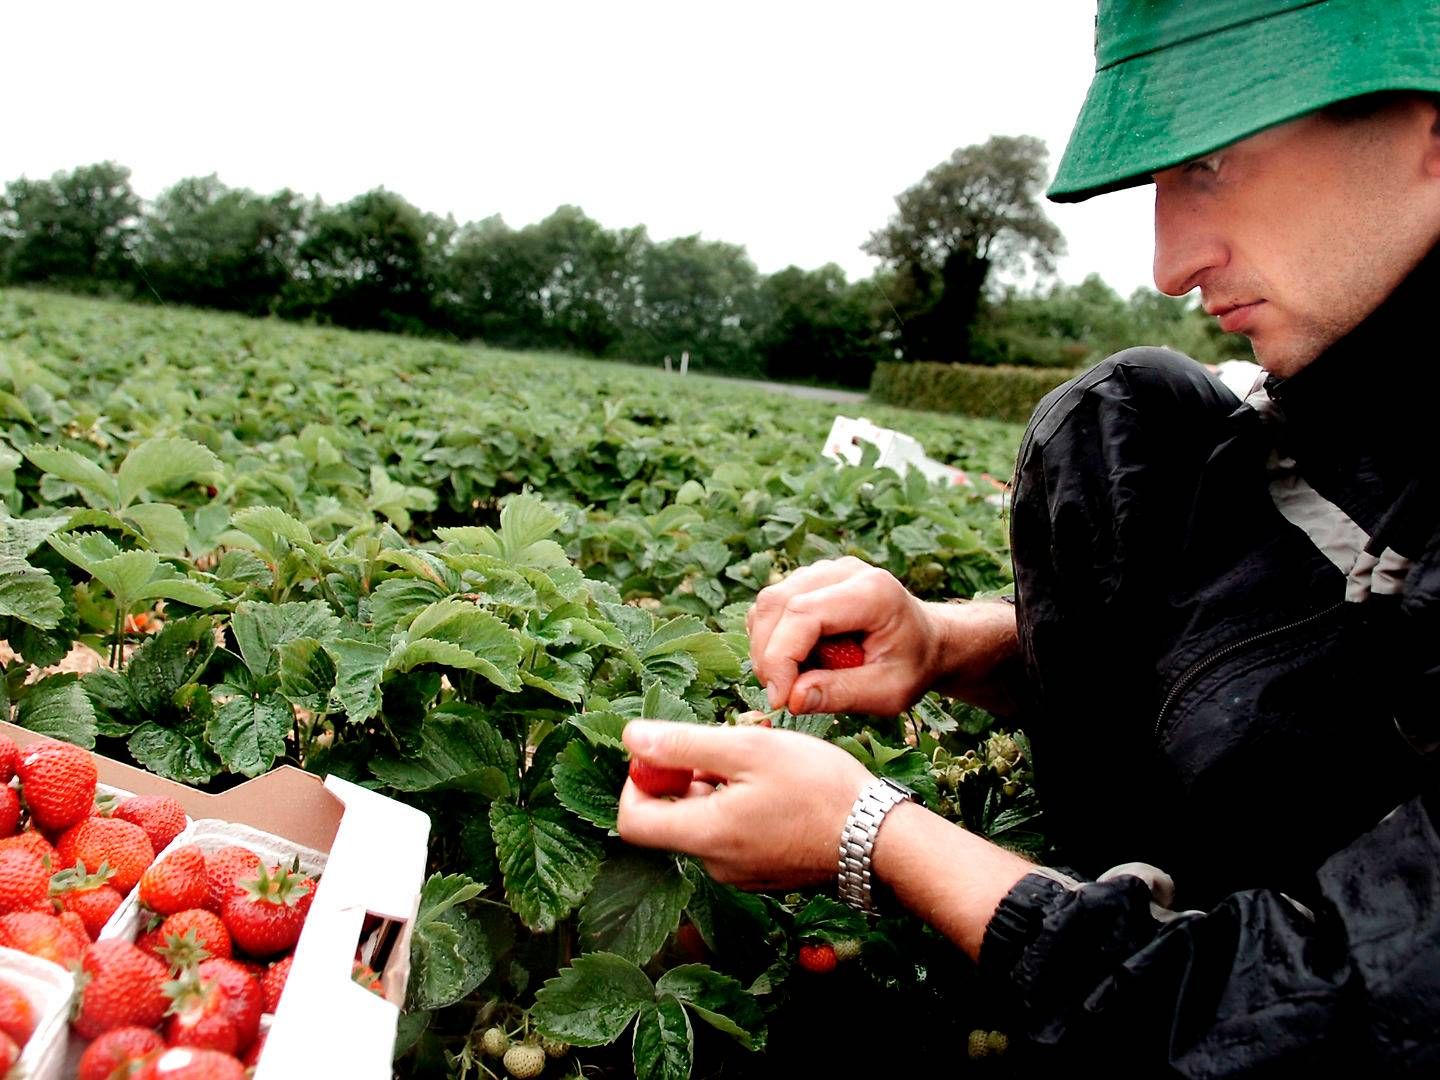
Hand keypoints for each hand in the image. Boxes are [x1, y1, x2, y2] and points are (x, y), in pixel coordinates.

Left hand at [616, 719, 872, 889]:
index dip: (639, 781)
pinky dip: (740, 808)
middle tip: (726, 747)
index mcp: (705, 835)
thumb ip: (684, 744)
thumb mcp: (749, 749)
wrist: (879, 839)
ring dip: (717, 789)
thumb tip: (630, 738)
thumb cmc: (819, 788)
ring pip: (705, 824)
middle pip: (670, 819)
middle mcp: (716, 865)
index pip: (632, 821)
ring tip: (759, 763)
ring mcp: (741, 874)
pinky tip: (776, 788)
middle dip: (685, 778)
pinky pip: (732, 838)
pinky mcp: (764, 874)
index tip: (667, 754)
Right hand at [748, 557, 1022, 716]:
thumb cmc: (912, 666)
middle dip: (768, 656)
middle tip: (782, 697)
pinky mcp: (809, 580)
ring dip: (767, 648)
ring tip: (796, 680)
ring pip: (768, 604)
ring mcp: (824, 571)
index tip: (780, 699)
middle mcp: (844, 572)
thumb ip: (842, 694)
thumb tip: (791, 699)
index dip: (781, 657)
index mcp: (873, 592)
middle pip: (777, 603)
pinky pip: (772, 608)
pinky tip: (799, 662)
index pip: (804, 613)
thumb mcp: (889, 692)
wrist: (927, 640)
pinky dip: (772, 640)